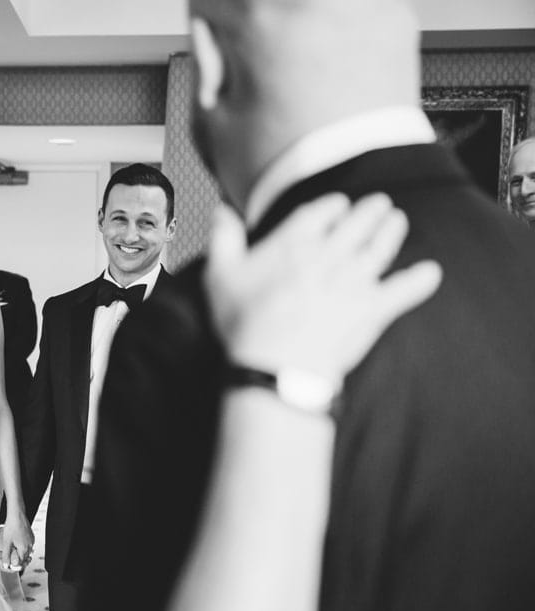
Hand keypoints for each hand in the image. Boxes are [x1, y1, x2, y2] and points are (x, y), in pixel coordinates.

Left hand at [0, 515, 34, 572]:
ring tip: (13, 551)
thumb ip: (6, 555)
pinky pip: (28, 545)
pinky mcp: (31, 536)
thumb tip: (6, 565)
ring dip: (21, 553)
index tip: (10, 565)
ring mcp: (31, 540)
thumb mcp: (7, 543)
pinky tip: (17, 543)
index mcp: (24, 548)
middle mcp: (30, 545)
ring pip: (27, 551)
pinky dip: (23, 547)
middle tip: (11, 559)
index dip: (15, 565)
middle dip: (18, 559)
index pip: (21, 562)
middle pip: (25, 557)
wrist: (17, 515)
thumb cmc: (11, 527)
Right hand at [205, 194, 441, 381]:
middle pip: (356, 223)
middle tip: (380, 205)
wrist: (275, 365)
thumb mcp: (220, 277)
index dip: (332, 206)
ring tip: (397, 221)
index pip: (319, 212)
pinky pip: (404, 289)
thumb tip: (221, 212)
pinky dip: (420, 281)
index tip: (339, 204)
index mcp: (292, 243)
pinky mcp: (372, 308)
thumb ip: (222, 239)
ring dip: (392, 231)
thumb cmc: (244, 323)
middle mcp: (328, 254)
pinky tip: (430, 272)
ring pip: (380, 247)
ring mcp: (354, 280)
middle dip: (370, 211)